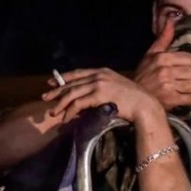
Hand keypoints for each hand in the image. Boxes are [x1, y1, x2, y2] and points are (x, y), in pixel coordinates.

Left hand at [42, 67, 162, 123]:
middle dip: (56, 91)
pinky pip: (78, 103)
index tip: (50, 82)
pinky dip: (70, 112)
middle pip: (72, 83)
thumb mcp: (115, 89)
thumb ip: (100, 90)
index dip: (62, 78)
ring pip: (72, 93)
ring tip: (53, 112)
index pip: (77, 73)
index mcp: (102, 71)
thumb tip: (83, 100)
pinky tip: (65, 118)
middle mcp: (99, 75)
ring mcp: (99, 83)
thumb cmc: (134, 100)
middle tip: (44, 98)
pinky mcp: (99, 94)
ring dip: (60, 104)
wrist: (146, 105)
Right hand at [134, 19, 190, 109]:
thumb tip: (172, 19)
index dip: (184, 64)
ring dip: (186, 88)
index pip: (188, 58)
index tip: (176, 68)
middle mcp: (166, 71)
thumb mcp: (151, 53)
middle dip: (185, 77)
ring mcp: (169, 86)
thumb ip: (164, 37)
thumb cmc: (144, 73)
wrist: (133, 97)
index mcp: (162, 58)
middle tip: (174, 80)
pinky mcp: (173, 100)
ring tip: (175, 89)